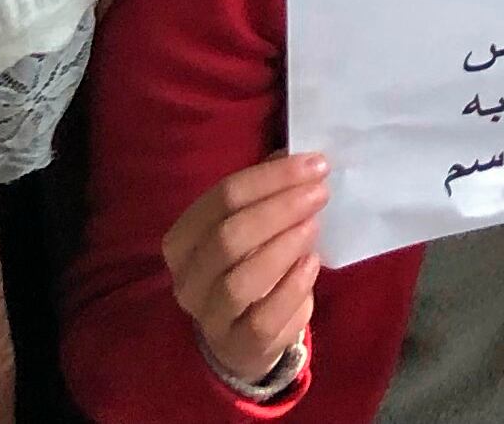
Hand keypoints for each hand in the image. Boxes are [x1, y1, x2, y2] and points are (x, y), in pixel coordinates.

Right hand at [162, 150, 325, 392]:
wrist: (245, 333)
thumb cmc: (251, 263)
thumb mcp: (252, 225)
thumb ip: (268, 192)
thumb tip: (299, 158)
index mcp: (183, 240)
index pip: (221, 199)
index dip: (270, 177)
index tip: (315, 164)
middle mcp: (188, 280)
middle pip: (227, 238)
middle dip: (279, 209)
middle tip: (320, 192)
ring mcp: (210, 317)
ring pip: (240, 281)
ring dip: (283, 247)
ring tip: (314, 226)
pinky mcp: (240, 345)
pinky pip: (263, 319)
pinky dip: (291, 288)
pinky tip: (312, 264)